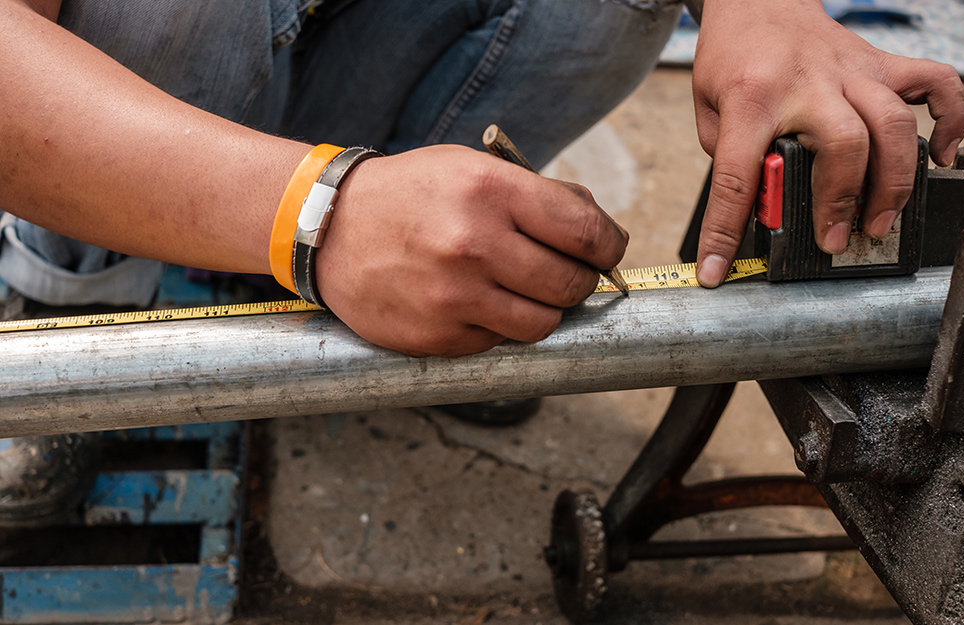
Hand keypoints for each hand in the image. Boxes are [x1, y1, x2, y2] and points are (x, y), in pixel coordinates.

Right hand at [314, 145, 627, 356]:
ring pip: (543, 323)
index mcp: (490, 191)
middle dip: (580, 281)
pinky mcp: (437, 336)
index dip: (609, 247)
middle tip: (567, 273)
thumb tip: (599, 234)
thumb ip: (539, 197)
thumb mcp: (472, 168)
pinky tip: (478, 302)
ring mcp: (454, 296)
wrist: (330, 228)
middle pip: (571, 284)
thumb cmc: (412, 194)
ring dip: (544, 309)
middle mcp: (474, 244)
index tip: (606, 252)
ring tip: (523, 290)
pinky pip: (499, 341)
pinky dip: (500, 325)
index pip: (586, 232)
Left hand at [691, 0, 963, 286]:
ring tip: (879, 221)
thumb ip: (730, 158)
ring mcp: (849, 71)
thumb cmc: (732, 58)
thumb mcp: (709, 111)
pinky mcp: (879, 64)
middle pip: (842, 144)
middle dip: (843, 201)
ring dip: (892, 181)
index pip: (737, 176)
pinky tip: (938, 156)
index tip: (718, 271)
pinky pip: (934, 85)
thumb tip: (760, 209)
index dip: (726, 230)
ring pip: (891, 123)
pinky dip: (949, 120)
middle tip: (835, 240)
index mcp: (751, 100)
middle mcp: (806, 84)